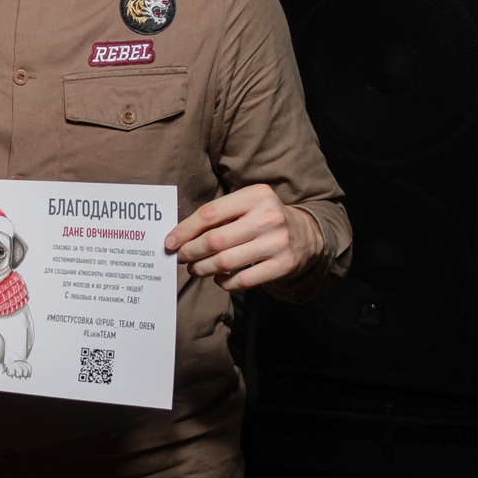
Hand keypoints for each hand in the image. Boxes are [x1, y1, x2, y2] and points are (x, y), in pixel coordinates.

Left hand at [164, 185, 321, 291]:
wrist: (307, 234)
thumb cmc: (264, 219)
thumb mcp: (247, 205)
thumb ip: (219, 215)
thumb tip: (179, 236)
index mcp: (256, 195)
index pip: (209, 214)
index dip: (184, 230)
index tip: (169, 242)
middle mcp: (268, 217)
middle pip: (215, 240)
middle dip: (191, 252)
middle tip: (181, 257)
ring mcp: (277, 242)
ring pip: (226, 262)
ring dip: (202, 269)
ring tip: (194, 269)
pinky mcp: (283, 265)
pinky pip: (242, 280)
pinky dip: (224, 282)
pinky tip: (218, 278)